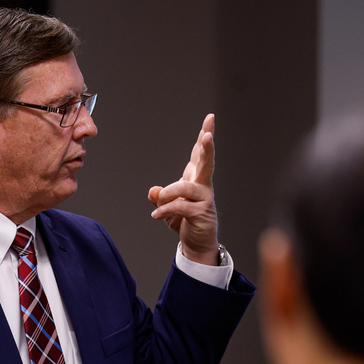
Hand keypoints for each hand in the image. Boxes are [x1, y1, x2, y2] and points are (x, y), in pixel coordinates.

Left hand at [148, 114, 218, 264]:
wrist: (196, 244)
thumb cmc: (184, 221)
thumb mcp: (166, 207)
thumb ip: (160, 197)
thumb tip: (154, 191)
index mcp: (195, 179)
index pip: (199, 155)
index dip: (204, 137)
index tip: (209, 119)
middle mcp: (203, 186)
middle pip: (206, 162)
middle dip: (206, 147)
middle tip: (207, 134)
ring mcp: (204, 199)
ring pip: (187, 187)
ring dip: (169, 192)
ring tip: (159, 201)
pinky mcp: (202, 213)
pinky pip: (180, 206)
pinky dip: (165, 209)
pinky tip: (156, 214)